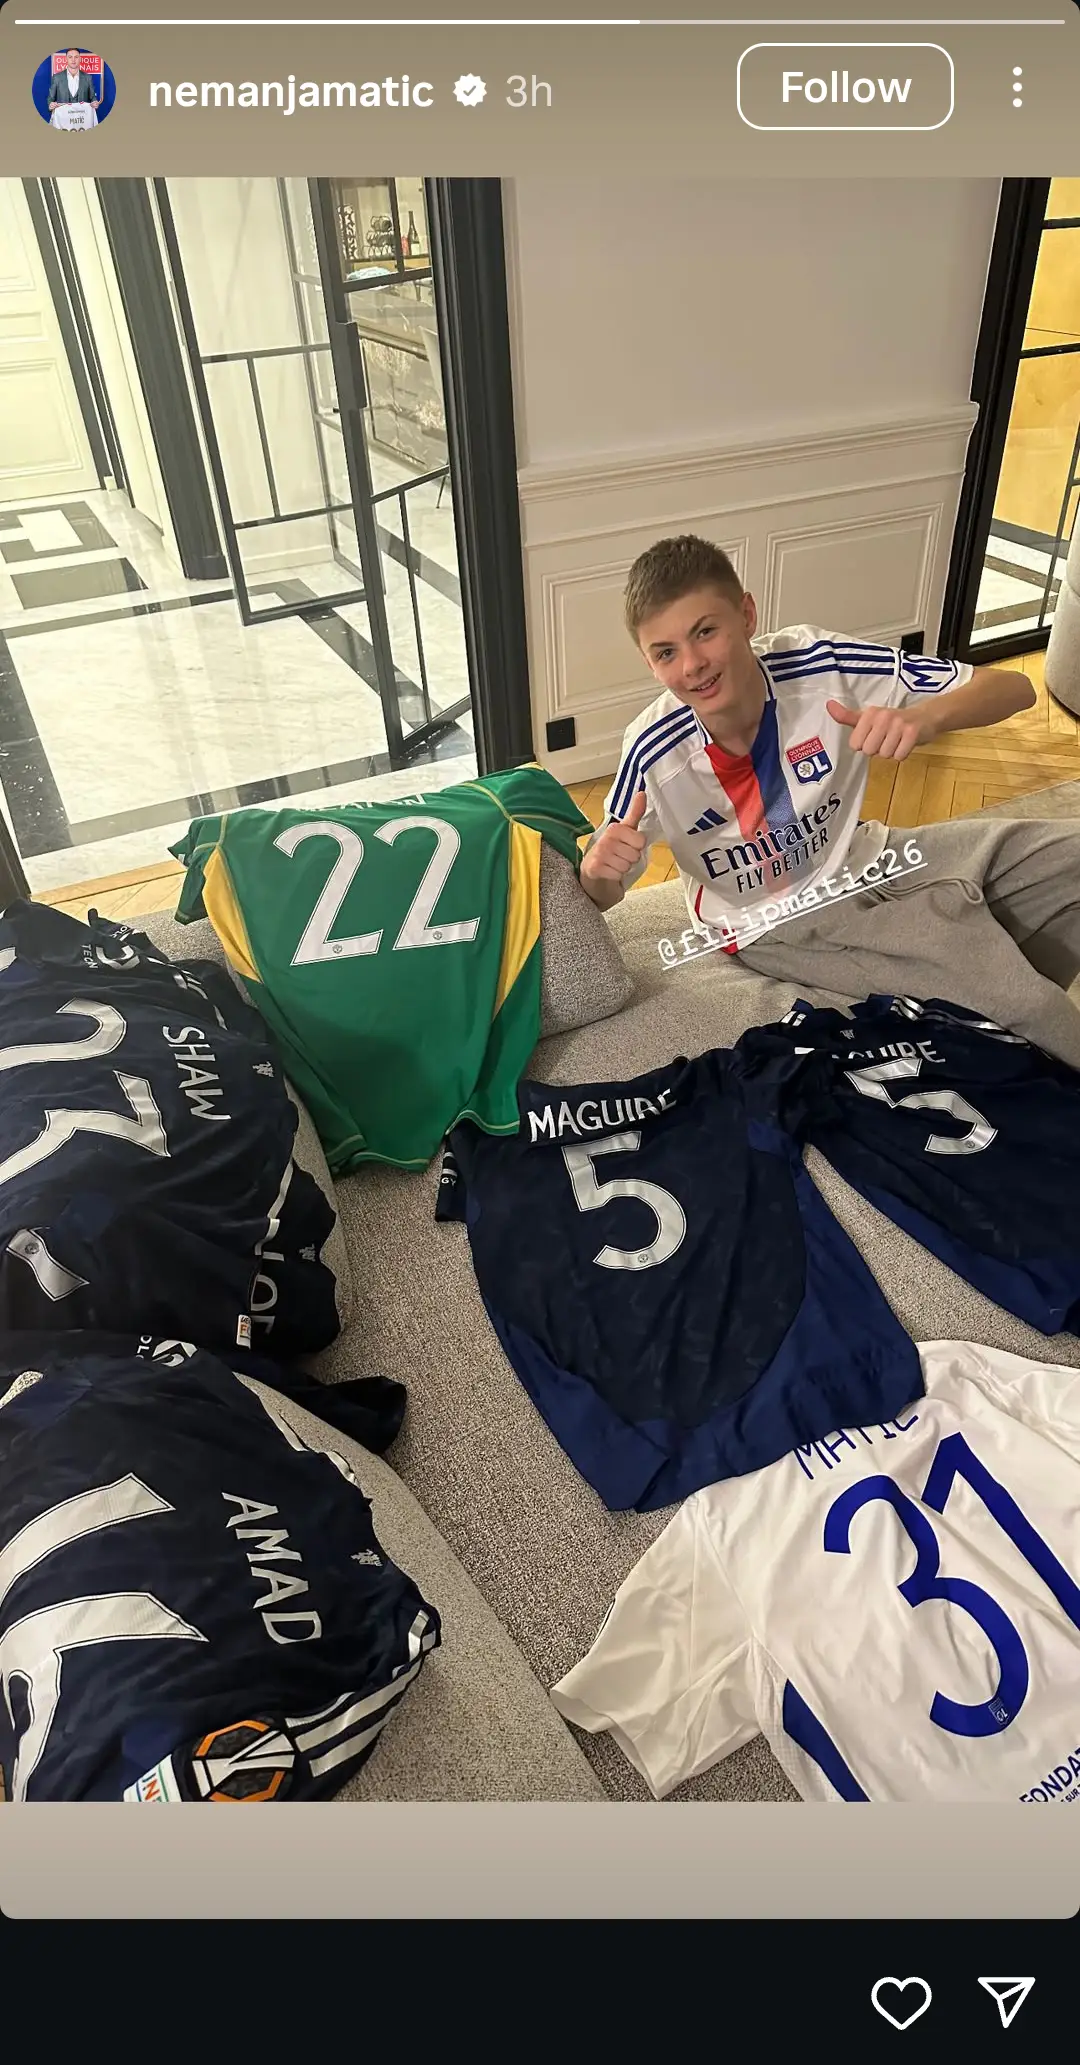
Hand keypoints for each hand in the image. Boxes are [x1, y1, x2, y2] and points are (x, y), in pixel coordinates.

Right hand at [580, 789, 647, 906]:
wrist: (593, 871)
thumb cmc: (612, 850)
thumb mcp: (625, 830)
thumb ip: (635, 813)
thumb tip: (642, 793)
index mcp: (615, 828)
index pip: (641, 841)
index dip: (637, 847)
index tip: (627, 846)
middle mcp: (606, 839)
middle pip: (635, 855)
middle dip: (630, 859)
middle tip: (620, 857)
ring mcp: (599, 853)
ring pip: (627, 866)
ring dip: (623, 868)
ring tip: (614, 864)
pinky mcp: (595, 868)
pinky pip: (618, 875)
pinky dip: (615, 877)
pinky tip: (608, 872)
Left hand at [826, 698, 930, 760]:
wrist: (924, 718)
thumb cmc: (891, 721)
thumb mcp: (868, 718)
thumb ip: (847, 716)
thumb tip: (828, 705)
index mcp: (869, 713)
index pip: (855, 745)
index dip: (864, 745)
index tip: (874, 735)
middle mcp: (883, 716)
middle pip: (869, 751)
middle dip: (878, 750)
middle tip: (887, 739)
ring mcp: (899, 724)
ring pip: (885, 755)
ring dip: (891, 752)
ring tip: (897, 740)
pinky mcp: (912, 733)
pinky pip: (899, 756)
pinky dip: (902, 754)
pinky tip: (905, 743)